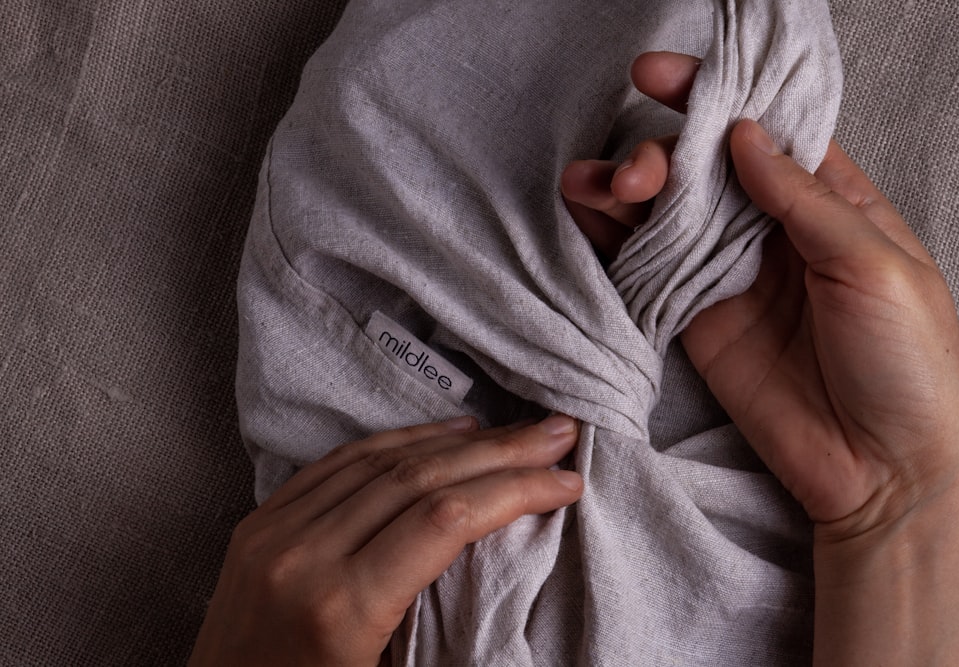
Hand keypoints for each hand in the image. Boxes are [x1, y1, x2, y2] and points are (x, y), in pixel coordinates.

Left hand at [189, 415, 581, 665]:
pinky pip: (338, 464)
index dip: (514, 491)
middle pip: (420, 478)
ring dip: (456, 441)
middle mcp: (303, 556)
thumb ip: (442, 620)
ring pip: (381, 461)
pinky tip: (441, 435)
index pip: (445, 520)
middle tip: (556, 434)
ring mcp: (274, 533)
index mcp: (341, 608)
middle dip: (500, 452)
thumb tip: (508, 558)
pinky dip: (397, 442)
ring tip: (511, 431)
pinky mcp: (259, 523)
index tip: (566, 482)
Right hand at [564, 51, 958, 662]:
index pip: (764, 132)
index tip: (658, 77)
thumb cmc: (908, 366)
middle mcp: (774, 232)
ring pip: (667, 216)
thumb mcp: (874, 266)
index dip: (712, 99)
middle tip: (636, 177)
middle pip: (701, 171)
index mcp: (831, 204)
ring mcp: (732, 277)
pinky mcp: (698, 322)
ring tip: (590, 185)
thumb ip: (802, 200)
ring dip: (624, 192)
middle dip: (660, 157)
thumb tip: (743, 136)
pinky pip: (649, 272)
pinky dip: (614, 243)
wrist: (883, 472)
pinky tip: (587, 216)